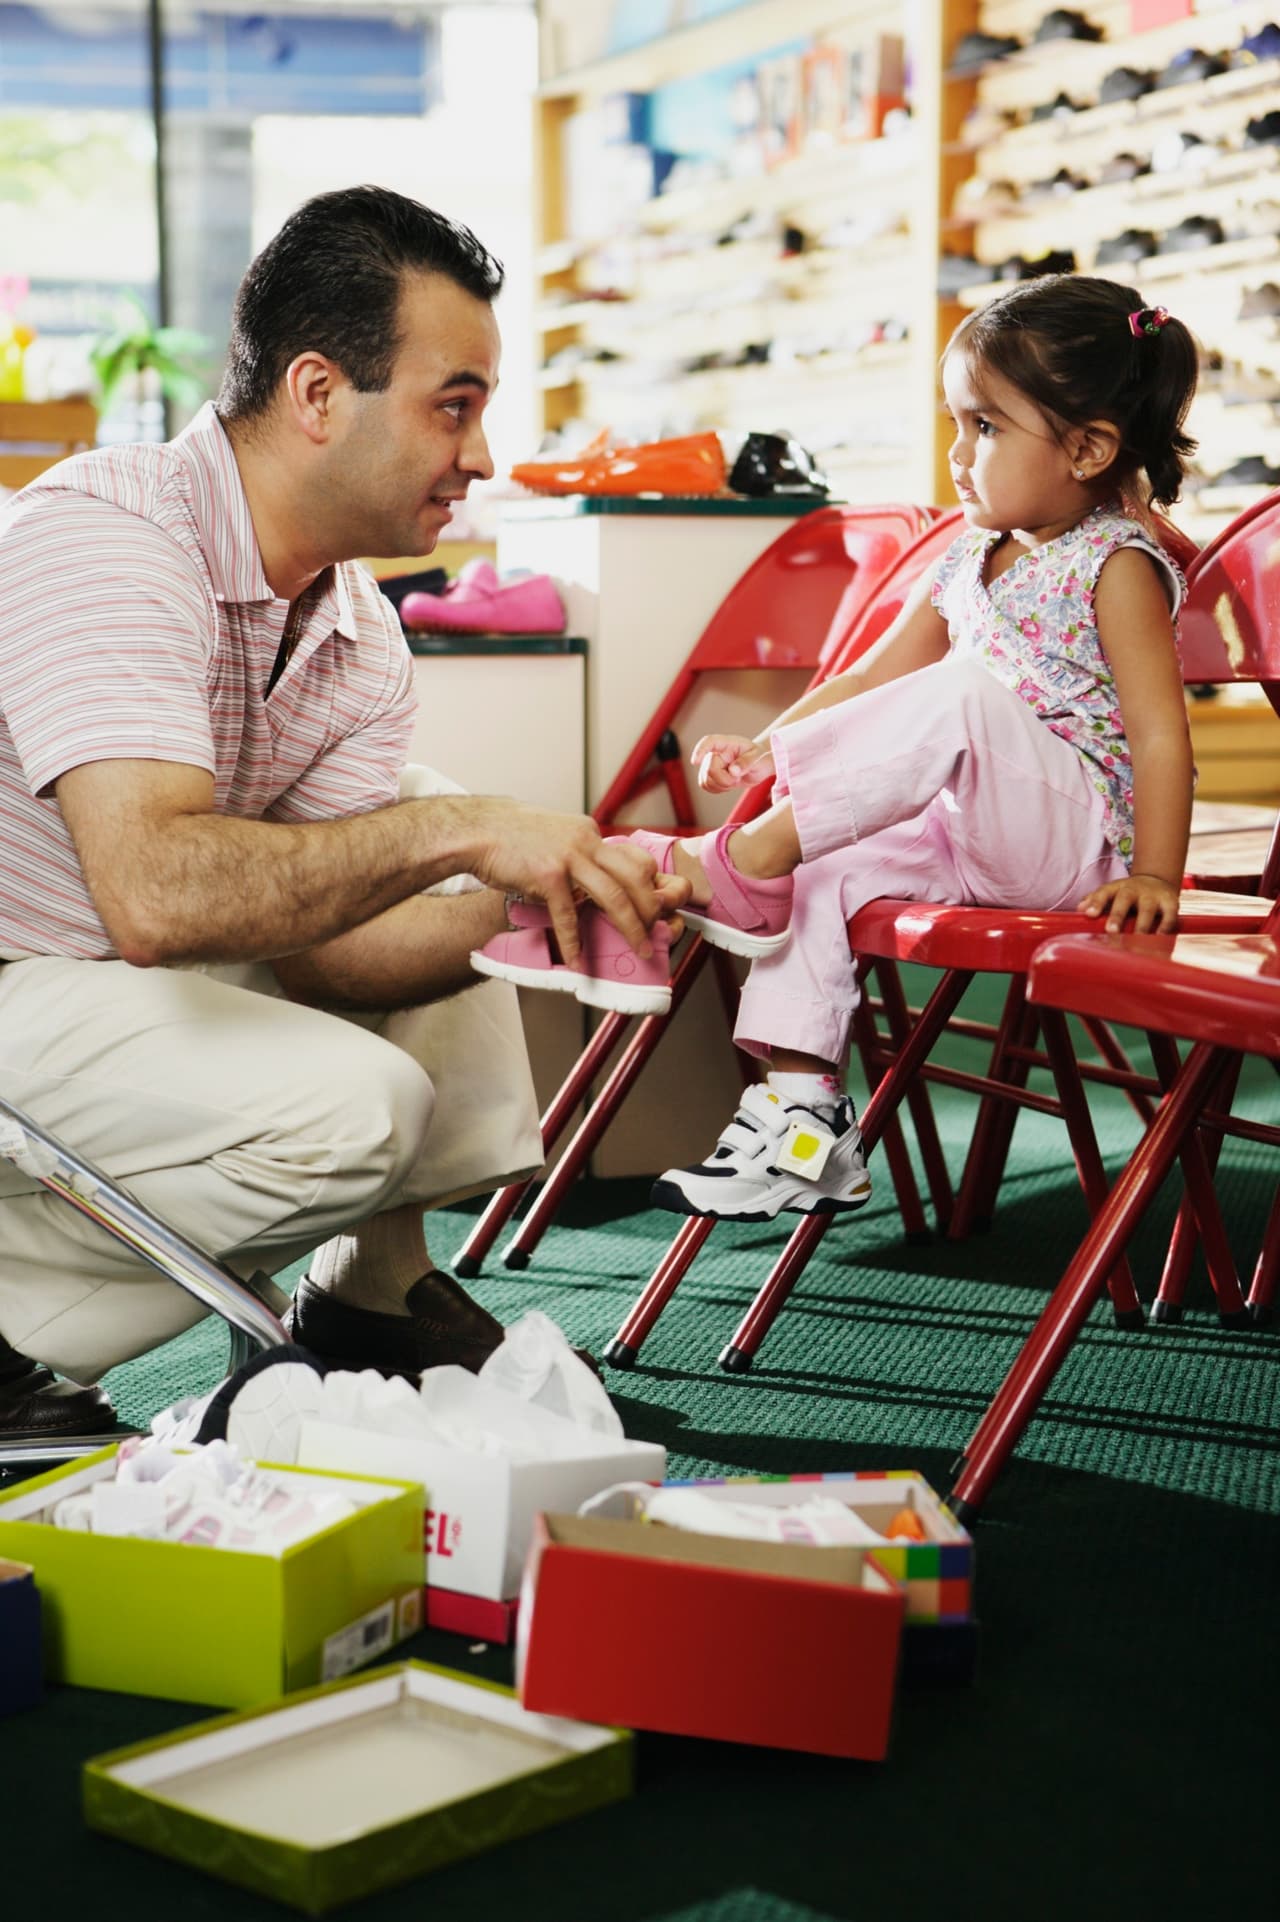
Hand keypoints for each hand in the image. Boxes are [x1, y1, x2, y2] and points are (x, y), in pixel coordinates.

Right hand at [462, 801, 688, 965]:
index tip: (655, 910)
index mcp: (590, 833)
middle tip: (657, 934)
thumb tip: (595, 881)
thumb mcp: (557, 835)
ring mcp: (568, 857)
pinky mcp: (547, 875)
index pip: (635, 860)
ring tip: (640, 950)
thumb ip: (579, 854)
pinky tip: (577, 959)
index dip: (651, 888)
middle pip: (636, 878)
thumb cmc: (512, 838)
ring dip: (631, 928)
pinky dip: (574, 940)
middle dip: (652, 910)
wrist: (477, 830)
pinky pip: (568, 914)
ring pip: (614, 896)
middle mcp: (586, 841)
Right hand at [691, 733, 774, 793]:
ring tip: (735, 778)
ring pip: (705, 780)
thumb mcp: (759, 757)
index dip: (700, 750)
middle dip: (724, 779)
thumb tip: (733, 770)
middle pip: (709, 769)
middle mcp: (716, 752)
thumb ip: (747, 762)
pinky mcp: (709, 775)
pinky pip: (706, 786)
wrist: (759, 766)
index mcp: (727, 743)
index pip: (710, 742)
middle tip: (738, 777)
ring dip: (722, 785)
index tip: (695, 762)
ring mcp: (711, 764)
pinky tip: (729, 784)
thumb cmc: (760, 757)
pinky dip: (718, 789)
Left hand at [1077, 873, 1179, 934]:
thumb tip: (1080, 909)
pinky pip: (1169, 915)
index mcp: (1117, 888)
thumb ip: (1095, 900)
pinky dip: (1165, 926)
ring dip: (1142, 925)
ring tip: (1136, 940)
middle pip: (1125, 899)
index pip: (1104, 892)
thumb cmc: (1128, 894)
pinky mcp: (1170, 903)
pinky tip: (1160, 937)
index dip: (1096, 902)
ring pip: (1147, 909)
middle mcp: (1135, 889)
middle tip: (1111, 930)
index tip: (1089, 914)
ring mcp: (1153, 896)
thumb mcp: (1112, 893)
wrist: (1158, 881)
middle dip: (1117, 915)